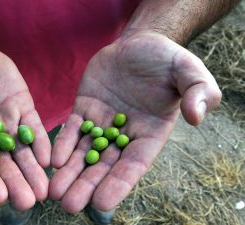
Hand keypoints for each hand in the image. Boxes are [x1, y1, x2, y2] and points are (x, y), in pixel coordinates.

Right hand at [0, 48, 50, 210]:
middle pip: (3, 164)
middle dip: (16, 183)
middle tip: (28, 202)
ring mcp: (8, 123)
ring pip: (22, 151)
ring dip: (33, 170)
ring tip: (43, 191)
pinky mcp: (23, 108)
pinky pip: (33, 128)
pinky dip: (41, 143)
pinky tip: (50, 159)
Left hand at [49, 30, 220, 211]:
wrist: (139, 43)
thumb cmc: (167, 60)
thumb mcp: (189, 72)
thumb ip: (198, 92)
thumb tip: (197, 117)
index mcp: (150, 135)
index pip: (133, 166)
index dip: (118, 184)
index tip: (101, 203)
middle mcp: (124, 135)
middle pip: (103, 166)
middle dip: (86, 185)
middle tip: (68, 205)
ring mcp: (102, 123)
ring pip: (84, 152)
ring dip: (69, 172)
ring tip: (54, 191)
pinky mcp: (84, 109)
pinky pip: (72, 130)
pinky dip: (63, 144)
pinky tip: (52, 159)